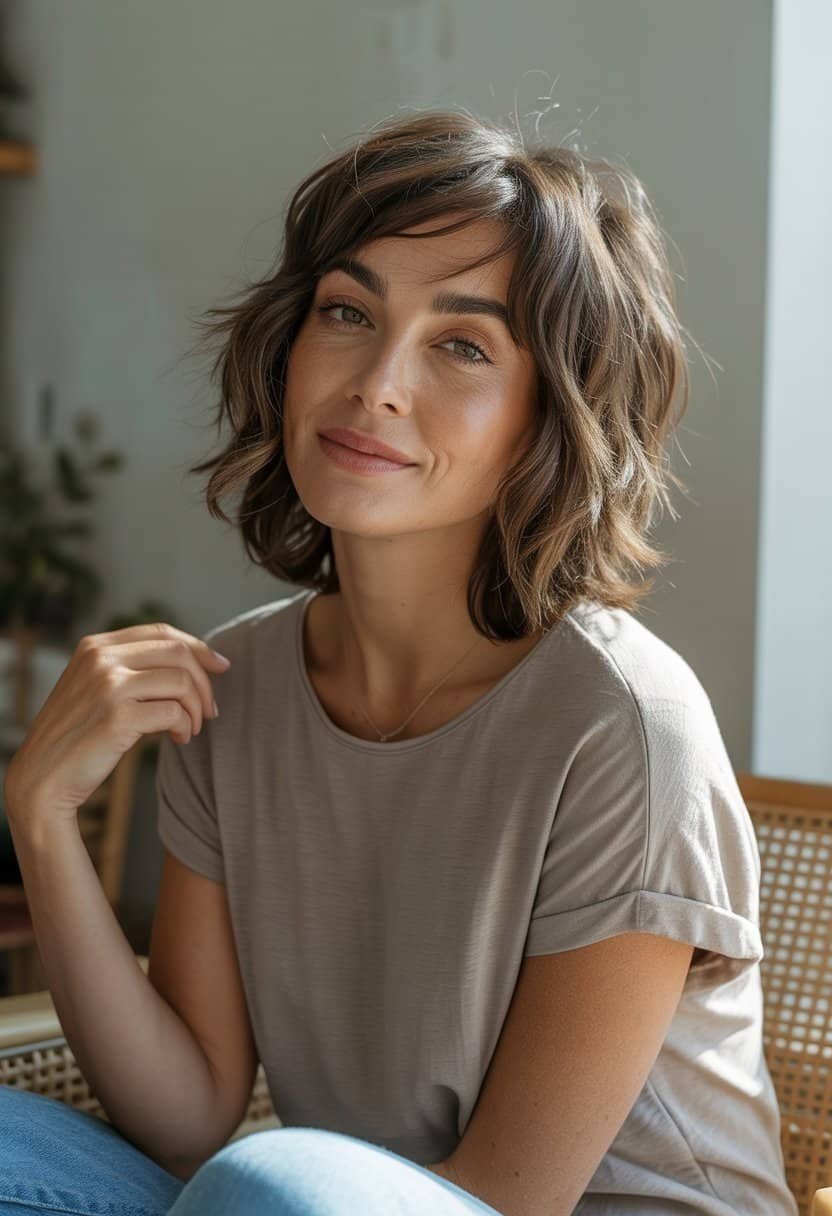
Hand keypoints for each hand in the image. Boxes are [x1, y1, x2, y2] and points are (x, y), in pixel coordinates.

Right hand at [3, 622, 230, 827]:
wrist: (42, 779)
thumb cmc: (77, 737)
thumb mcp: (95, 688)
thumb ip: (130, 668)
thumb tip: (193, 661)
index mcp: (95, 646)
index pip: (161, 632)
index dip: (198, 647)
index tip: (221, 666)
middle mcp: (100, 659)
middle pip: (178, 653)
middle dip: (205, 681)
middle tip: (210, 710)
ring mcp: (108, 685)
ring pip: (181, 681)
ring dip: (196, 708)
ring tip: (191, 728)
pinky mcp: (118, 716)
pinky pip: (174, 712)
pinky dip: (186, 726)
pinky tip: (179, 739)